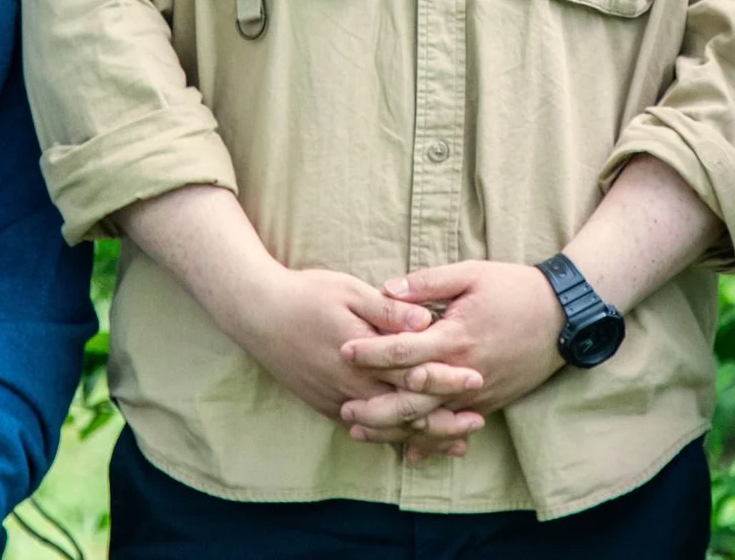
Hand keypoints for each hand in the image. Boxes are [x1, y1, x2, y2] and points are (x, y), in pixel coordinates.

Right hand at [212, 265, 476, 455]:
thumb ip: (388, 311)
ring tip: (457, 440)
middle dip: (443, 420)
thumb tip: (425, 321)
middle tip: (478, 421)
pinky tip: (413, 442)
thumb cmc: (306, 295)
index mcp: (362, 356)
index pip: (412, 375)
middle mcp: (350, 386)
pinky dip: (393, 438)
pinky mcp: (324, 406)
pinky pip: (365, 430)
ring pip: (386, 429)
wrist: (256, 314)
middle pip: (405, 412)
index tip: (476, 379)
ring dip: (423, 436)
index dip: (447, 380)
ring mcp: (335, 401)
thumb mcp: (350, 292)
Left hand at [338, 261, 566, 444]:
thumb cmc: (516, 289)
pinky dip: (430, 441)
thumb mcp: (472, 275)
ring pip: (429, 420)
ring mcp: (478, 393)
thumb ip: (428, 283)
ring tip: (362, 433)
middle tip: (344, 411)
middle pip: (411, 399)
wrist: (564, 316)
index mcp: (455, 338)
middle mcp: (464, 373)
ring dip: (394, 430)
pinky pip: (454, 426)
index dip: (371, 351)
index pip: (403, 350)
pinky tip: (409, 451)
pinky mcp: (490, 402)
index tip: (343, 351)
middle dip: (375, 407)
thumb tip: (387, 288)